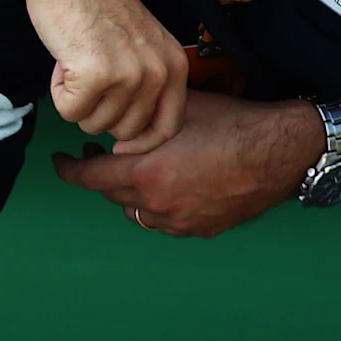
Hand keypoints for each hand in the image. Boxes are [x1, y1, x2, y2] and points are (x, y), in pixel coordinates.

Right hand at [26, 0, 188, 153]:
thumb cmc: (95, 0)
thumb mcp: (141, 43)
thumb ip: (146, 79)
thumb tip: (130, 125)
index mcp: (174, 65)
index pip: (168, 126)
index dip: (141, 142)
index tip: (121, 147)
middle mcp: (158, 73)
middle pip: (124, 130)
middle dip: (97, 111)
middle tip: (85, 75)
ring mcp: (128, 75)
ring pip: (93, 123)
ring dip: (75, 99)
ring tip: (74, 60)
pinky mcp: (96, 75)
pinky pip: (69, 111)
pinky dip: (58, 91)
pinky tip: (62, 61)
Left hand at [54, 91, 318, 236]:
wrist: (281, 151)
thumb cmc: (230, 123)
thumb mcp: (175, 111)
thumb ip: (139, 122)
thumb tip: (115, 123)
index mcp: (146, 175)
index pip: (89, 178)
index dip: (68, 169)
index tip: (59, 160)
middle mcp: (160, 205)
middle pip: (111, 196)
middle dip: (99, 176)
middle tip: (95, 154)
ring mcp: (183, 222)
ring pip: (138, 213)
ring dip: (128, 193)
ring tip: (131, 171)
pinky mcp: (204, 229)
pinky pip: (167, 222)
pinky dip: (157, 206)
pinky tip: (164, 186)